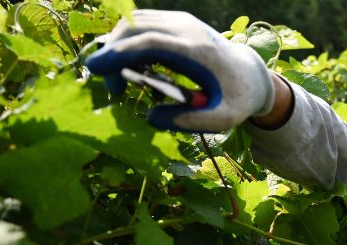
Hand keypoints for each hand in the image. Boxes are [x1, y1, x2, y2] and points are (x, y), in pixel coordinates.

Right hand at [85, 10, 274, 132]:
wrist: (251, 74)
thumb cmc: (237, 99)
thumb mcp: (223, 119)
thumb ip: (190, 122)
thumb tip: (150, 116)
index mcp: (197, 51)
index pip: (151, 42)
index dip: (120, 52)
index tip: (95, 69)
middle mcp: (187, 28)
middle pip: (136, 28)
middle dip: (113, 54)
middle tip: (114, 90)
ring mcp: (182, 20)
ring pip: (135, 23)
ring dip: (118, 48)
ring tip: (122, 83)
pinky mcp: (176, 20)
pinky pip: (142, 24)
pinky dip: (128, 43)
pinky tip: (132, 69)